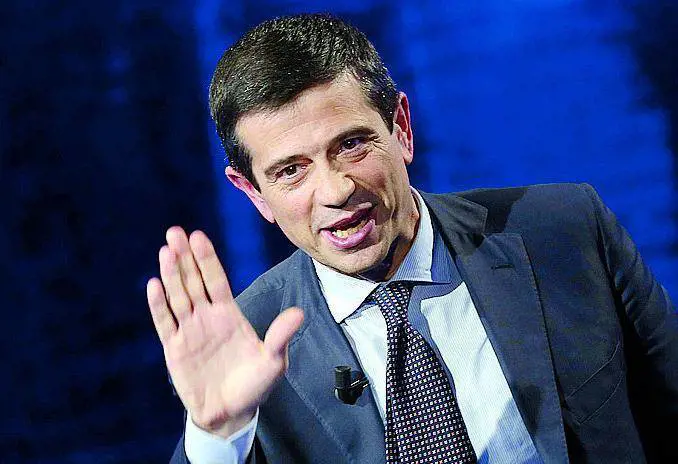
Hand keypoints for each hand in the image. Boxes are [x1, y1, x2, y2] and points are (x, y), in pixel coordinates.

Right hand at [146, 226, 303, 437]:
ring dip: (171, 274)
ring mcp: (190, 331)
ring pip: (177, 296)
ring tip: (165, 250)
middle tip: (175, 232)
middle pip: (193, 281)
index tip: (198, 236)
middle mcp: (207, 317)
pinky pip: (165, 322)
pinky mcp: (175, 349)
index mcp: (230, 314)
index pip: (216, 280)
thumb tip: (299, 313)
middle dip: (185, 257)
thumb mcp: (273, 361)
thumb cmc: (255, 385)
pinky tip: (154, 285)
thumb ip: (281, 336)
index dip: (207, 259)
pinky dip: (159, 305)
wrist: (231, 414)